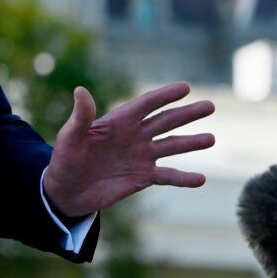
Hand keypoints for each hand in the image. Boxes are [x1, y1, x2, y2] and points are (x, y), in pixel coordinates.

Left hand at [41, 82, 213, 217]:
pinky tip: (201, 179)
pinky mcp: (142, 177)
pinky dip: (184, 178)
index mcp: (119, 121)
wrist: (66, 190)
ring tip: (211, 139)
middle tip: (209, 106)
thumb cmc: (65, 159)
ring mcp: (141, 156)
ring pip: (171, 146)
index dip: (164, 95)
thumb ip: (80, 116)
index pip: (146, 104)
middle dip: (187, 113)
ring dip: (191, 143)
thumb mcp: (70, 137)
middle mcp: (134, 136)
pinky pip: (167, 176)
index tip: (185, 87)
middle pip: (165, 121)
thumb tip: (80, 90)